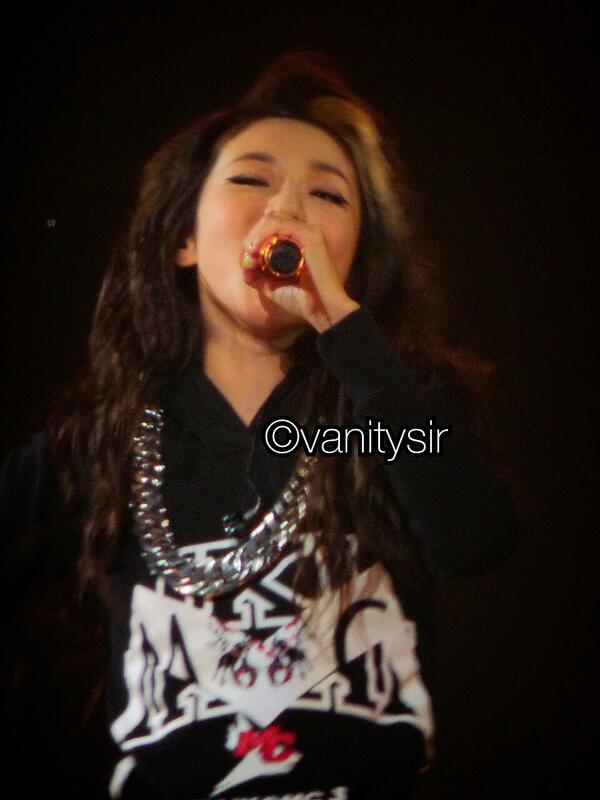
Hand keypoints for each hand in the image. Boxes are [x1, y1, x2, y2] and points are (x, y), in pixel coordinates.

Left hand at [241, 212, 359, 331]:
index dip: (254, 239)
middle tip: (245, 258)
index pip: (271, 227)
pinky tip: (255, 250)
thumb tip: (244, 264)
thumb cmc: (303, 301)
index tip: (246, 260)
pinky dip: (262, 235)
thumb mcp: (272, 287)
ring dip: (255, 236)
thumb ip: (257, 275)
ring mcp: (310, 231)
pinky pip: (279, 224)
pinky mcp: (310, 235)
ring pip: (272, 219)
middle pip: (269, 220)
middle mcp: (306, 232)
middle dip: (251, 238)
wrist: (322, 311)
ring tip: (249, 255)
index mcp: (300, 241)